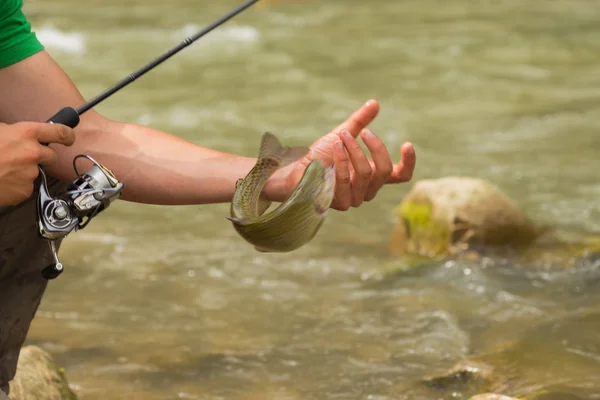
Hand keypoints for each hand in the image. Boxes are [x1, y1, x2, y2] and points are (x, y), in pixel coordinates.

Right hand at [0, 121, 75, 206]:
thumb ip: (13, 132)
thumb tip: (21, 135)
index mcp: (26, 133)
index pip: (59, 132)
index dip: (67, 135)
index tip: (69, 138)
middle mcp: (33, 152)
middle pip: (51, 156)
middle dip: (42, 157)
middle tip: (22, 157)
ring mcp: (31, 173)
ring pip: (35, 172)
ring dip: (24, 171)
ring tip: (3, 169)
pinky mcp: (25, 190)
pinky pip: (26, 186)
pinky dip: (17, 185)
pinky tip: (3, 181)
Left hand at [283, 99, 415, 210]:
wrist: (294, 170)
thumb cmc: (319, 156)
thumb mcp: (342, 135)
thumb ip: (359, 122)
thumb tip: (374, 103)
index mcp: (374, 176)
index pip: (401, 175)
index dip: (409, 162)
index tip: (407, 144)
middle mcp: (367, 190)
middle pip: (385, 170)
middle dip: (375, 147)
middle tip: (362, 132)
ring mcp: (355, 199)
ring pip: (367, 173)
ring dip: (355, 150)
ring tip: (342, 137)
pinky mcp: (340, 202)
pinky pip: (347, 179)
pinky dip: (342, 159)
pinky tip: (335, 147)